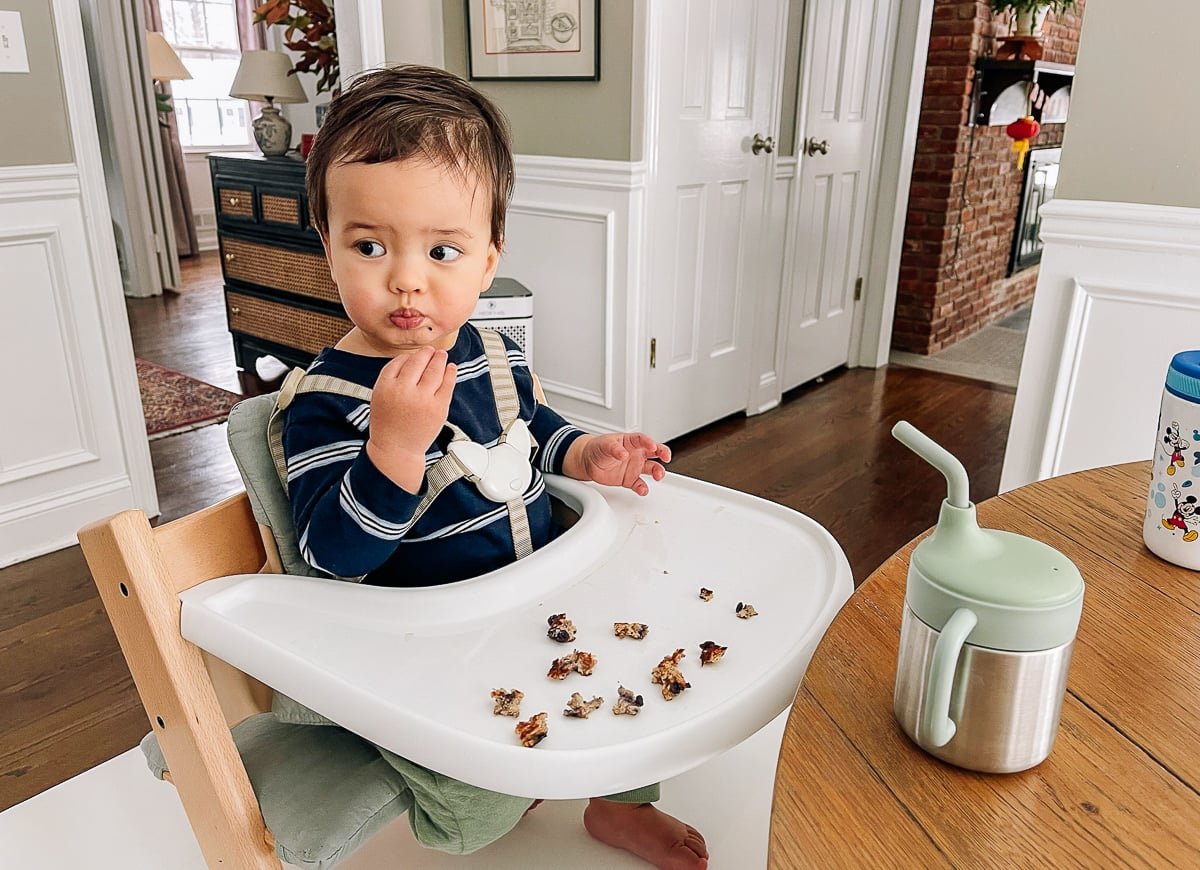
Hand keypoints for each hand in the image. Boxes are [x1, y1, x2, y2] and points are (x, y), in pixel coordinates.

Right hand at [365, 347, 455, 491]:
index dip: (409, 356)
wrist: (396, 449)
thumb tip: (412, 358)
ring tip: (441, 355)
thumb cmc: (388, 423)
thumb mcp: (379, 396)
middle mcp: (404, 390)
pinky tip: (451, 368)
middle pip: (418, 362)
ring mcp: (423, 399)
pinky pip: (447, 384)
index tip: (415, 354)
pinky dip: (451, 373)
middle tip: (431, 350)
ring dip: (440, 359)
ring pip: (434, 370)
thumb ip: (392, 377)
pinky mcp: (438, 408)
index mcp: (386, 386)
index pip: (400, 361)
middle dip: (426, 353)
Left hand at [565, 432, 670, 495]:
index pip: (643, 439)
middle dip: (663, 454)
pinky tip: (642, 490)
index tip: (653, 446)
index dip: (649, 442)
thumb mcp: (605, 444)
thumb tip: (624, 454)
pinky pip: (639, 484)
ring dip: (657, 472)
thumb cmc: (598, 448)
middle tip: (666, 457)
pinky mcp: (629, 479)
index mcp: (631, 442)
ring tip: (658, 476)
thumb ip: (615, 448)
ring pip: (651, 469)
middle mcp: (636, 454)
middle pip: (655, 452)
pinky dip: (642, 488)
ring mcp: (634, 467)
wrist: (588, 462)